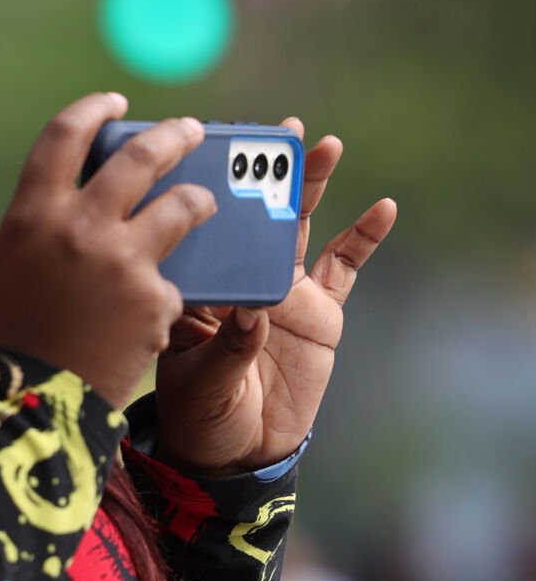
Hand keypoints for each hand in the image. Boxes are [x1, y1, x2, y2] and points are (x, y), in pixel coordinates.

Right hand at [0, 92, 216, 408]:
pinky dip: (162, 294)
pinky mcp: (155, 297)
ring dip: (199, 199)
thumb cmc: (8, 338)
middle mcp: (80, 226)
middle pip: (140, 157)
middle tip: (190, 132)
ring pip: (181, 206)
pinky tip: (151, 313)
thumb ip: (25, 236)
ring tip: (206, 202)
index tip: (115, 105)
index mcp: (33, 214)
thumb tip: (44, 219)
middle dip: (173, 136)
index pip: (64, 135)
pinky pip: (170, 283)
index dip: (93, 111)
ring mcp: (123, 260)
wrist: (34, 401)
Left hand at [153, 119, 396, 473]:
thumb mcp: (199, 381)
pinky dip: (363, 237)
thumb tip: (254, 314)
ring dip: (310, 187)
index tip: (214, 152)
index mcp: (198, 285)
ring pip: (297, 227)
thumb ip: (228, 347)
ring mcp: (282, 288)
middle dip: (265, 170)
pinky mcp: (320, 310)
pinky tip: (382, 209)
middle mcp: (238, 276)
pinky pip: (345, 267)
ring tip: (325, 147)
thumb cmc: (199, 411)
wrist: (238, 449)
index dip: (209, 189)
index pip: (202, 229)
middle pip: (252, 214)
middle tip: (281, 132)